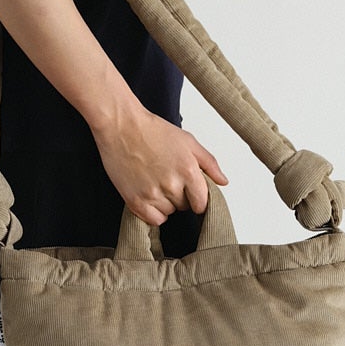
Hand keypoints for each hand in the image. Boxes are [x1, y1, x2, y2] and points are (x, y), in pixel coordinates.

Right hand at [92, 106, 228, 227]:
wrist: (121, 125)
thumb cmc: (153, 130)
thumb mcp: (188, 141)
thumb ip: (209, 163)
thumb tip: (223, 181)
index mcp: (188, 170)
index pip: (202, 202)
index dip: (198, 198)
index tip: (191, 193)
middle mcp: (171, 184)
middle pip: (185, 207)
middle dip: (180, 196)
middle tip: (168, 179)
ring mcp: (152, 194)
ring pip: (169, 213)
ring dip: (166, 203)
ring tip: (156, 183)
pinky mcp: (135, 200)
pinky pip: (153, 220)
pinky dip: (153, 212)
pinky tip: (149, 196)